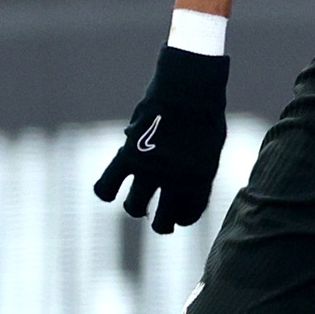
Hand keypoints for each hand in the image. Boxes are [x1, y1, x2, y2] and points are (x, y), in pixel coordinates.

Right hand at [95, 46, 229, 233]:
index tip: (178, 215)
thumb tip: (177, 184)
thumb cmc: (205, 114)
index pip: (188, 215)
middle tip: (160, 220)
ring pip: (133, 207)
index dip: (182, 218)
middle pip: (161, 221)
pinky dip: (105, 191)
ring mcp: (150, 169)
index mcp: (200, 181)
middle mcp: (175, 181)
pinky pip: (106, 185)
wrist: (189, 88)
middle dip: (160, 225)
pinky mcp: (128, 155)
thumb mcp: (209, 147)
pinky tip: (109, 191)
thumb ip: (196, 170)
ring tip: (138, 203)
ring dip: (135, 207)